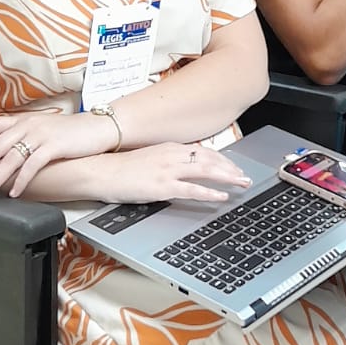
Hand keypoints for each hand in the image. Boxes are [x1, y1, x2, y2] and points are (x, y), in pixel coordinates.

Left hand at [0, 109, 119, 198]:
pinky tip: (16, 193)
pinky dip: (21, 181)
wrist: (98, 127)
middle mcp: (27, 125)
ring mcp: (40, 135)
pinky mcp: (53, 146)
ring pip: (10, 158)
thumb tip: (6, 150)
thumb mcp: (43, 128)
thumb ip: (24, 135)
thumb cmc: (71, 131)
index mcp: (22, 120)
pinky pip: (31, 166)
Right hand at [92, 143, 252, 204]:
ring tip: (241, 184)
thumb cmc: (120, 168)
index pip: (203, 151)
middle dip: (231, 168)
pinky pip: (192, 189)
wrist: (100, 171)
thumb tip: (182, 170)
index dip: (221, 159)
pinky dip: (209, 193)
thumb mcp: (148, 158)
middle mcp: (172, 155)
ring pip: (206, 171)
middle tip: (245, 176)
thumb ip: (167, 161)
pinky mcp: (162, 186)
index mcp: (169, 147)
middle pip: (210, 159)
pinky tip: (221, 197)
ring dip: (227, 177)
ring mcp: (168, 170)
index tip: (233, 166)